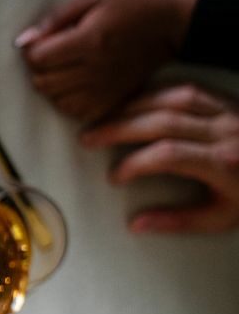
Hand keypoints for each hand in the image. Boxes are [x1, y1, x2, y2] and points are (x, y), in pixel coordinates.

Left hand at [18, 0, 199, 122]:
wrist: (169, 25)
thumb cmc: (129, 6)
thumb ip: (55, 19)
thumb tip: (23, 41)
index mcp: (91, 40)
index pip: (38, 58)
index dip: (31, 49)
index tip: (41, 41)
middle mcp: (97, 69)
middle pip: (42, 82)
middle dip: (38, 68)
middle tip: (50, 55)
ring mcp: (106, 88)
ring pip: (55, 100)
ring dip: (50, 86)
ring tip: (63, 68)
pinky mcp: (113, 100)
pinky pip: (75, 112)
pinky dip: (66, 101)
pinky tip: (74, 84)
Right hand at [81, 82, 238, 232]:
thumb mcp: (224, 218)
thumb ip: (179, 221)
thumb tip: (136, 224)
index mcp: (224, 163)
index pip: (169, 155)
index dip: (135, 163)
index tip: (115, 177)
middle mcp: (226, 132)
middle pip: (163, 121)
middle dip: (120, 128)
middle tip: (88, 137)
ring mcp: (228, 112)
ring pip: (172, 99)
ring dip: (133, 106)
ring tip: (104, 117)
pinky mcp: (228, 100)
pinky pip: (187, 88)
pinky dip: (156, 93)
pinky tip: (135, 102)